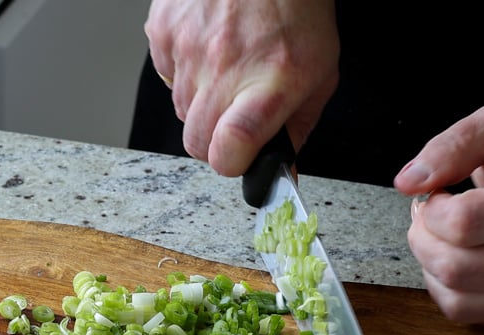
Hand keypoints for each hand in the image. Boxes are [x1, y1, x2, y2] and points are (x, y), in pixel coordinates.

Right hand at [144, 0, 338, 176]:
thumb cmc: (297, 8)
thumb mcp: (319, 71)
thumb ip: (298, 125)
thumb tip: (282, 168)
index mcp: (271, 80)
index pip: (229, 148)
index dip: (231, 162)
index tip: (240, 155)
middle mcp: (225, 66)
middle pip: (196, 143)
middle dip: (214, 142)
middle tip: (235, 115)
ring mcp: (188, 48)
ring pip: (180, 112)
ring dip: (202, 104)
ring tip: (228, 71)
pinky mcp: (163, 32)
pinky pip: (167, 77)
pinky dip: (185, 72)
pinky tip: (209, 49)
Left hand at [395, 104, 483, 327]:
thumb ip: (454, 145)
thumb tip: (408, 181)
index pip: (461, 223)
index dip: (431, 209)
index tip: (438, 196)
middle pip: (452, 266)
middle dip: (423, 238)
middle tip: (432, 218)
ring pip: (453, 298)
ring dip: (430, 266)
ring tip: (445, 239)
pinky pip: (465, 314)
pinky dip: (447, 289)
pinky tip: (460, 261)